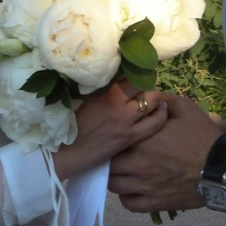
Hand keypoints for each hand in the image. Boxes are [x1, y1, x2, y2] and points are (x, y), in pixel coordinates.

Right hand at [52, 80, 167, 180]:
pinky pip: (155, 123)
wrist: (65, 151)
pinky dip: (160, 115)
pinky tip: (160, 112)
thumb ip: (103, 87)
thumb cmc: (71, 123)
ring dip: (156, 98)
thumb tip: (115, 75)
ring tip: (153, 98)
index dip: (137, 73)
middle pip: (146, 88)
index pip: (133, 76)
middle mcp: (122, 106)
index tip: (137, 73)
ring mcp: (129, 123)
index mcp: (109, 94)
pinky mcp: (132, 138)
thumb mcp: (85, 98)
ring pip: (154, 103)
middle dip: (147, 85)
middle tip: (144, 87)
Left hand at [108, 93, 222, 212]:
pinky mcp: (154, 203)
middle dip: (112, 159)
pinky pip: (129, 203)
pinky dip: (127, 197)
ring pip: (114, 186)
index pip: (114, 141)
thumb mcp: (185, 108)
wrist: (223, 167)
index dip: (115, 139)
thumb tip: (146, 96)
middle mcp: (138, 165)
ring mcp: (145, 186)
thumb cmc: (203, 136)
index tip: (120, 138)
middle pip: (109, 165)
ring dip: (117, 178)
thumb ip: (161, 99)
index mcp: (142, 141)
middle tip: (120, 156)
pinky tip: (133, 189)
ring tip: (125, 172)